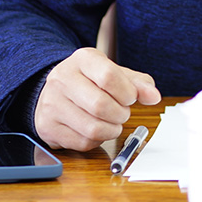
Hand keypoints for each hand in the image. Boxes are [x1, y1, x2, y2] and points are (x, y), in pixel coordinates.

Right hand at [35, 47, 161, 150]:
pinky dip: (97, 140)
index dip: (127, 93)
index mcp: (82, 59)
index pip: (109, 77)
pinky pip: (82, 142)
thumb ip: (137, 83)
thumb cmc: (90, 81)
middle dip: (121, 114)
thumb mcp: (114, 73)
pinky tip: (96, 129)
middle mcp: (62, 79)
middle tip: (123, 113)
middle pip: (101, 106)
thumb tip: (154, 97)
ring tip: (112, 122)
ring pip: (93, 128)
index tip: (131, 98)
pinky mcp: (47, 127)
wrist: (54, 90)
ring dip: (112, 130)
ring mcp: (51, 104)